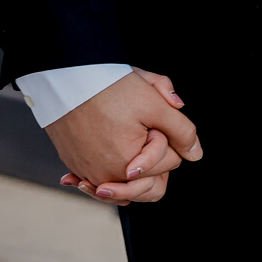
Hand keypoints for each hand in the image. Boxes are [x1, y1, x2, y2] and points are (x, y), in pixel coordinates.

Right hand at [48, 68, 200, 205]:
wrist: (66, 76)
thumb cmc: (108, 88)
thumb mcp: (155, 104)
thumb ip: (182, 131)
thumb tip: (195, 154)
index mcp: (128, 167)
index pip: (171, 162)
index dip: (166, 137)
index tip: (151, 119)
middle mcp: (106, 177)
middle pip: (151, 181)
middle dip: (154, 158)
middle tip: (144, 129)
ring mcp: (88, 173)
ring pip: (127, 185)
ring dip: (136, 169)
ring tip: (134, 141)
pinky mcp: (75, 165)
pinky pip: (101, 178)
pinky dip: (110, 170)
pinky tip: (114, 154)